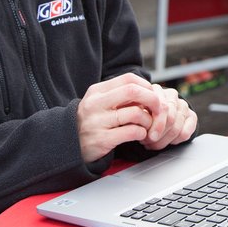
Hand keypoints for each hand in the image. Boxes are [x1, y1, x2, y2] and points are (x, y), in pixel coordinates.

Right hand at [75, 73, 194, 161]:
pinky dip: (142, 133)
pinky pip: (132, 132)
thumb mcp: (100, 104)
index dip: (147, 87)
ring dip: (149, 121)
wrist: (68, 147)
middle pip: (134, 91)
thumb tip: (150, 91)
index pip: (129, 79)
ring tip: (147, 126)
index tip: (153, 97)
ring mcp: (97, 122)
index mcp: (97, 91)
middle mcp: (95, 104)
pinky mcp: (101, 140)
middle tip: (159, 110)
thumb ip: (120, 96)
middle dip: (153, 100)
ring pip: (136, 113)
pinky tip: (140, 136)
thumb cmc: (92, 124)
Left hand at [139, 82, 197, 151]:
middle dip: (159, 135)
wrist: (153, 116)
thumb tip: (138, 124)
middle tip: (148, 143)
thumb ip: (137, 114)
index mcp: (157, 90)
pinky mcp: (191, 116)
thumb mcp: (135, 112)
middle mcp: (172, 95)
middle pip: (170, 118)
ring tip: (154, 144)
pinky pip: (185, 133)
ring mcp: (183, 105)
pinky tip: (167, 142)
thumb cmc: (141, 115)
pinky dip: (175, 141)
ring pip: (177, 128)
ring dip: (164, 140)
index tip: (145, 138)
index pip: (163, 108)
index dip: (154, 125)